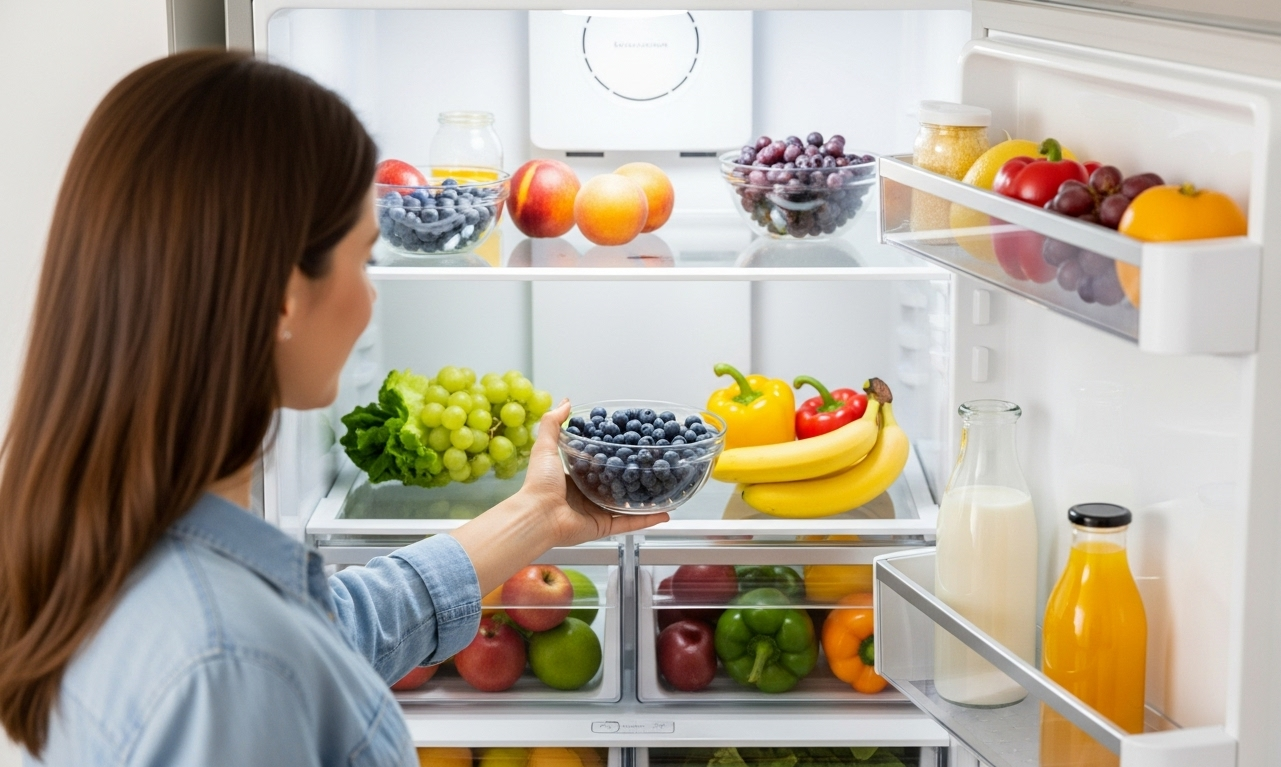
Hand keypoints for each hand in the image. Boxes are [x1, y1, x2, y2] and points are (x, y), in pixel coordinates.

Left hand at [451, 400, 667, 595]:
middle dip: (633, 475)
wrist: (539, 515)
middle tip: (651, 463)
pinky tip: (664, 513)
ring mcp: (597, 512)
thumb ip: (553, 424)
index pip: (598, 463)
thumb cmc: (540, 483)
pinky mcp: (604, 526)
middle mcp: (587, 495)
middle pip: (615, 483)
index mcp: (574, 477)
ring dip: (644, 497)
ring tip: (663, 488)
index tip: (629, 443)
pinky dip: (647, 519)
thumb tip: (565, 402)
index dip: (613, 454)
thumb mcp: (545, 447)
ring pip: (626, 504)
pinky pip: (629, 523)